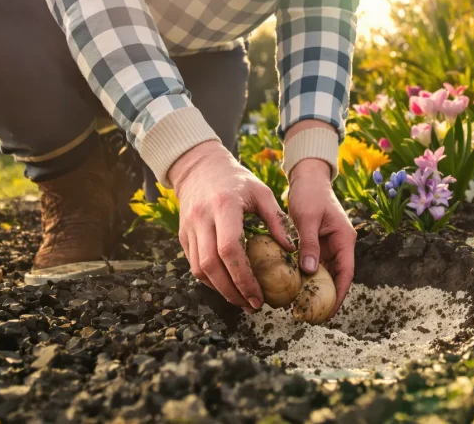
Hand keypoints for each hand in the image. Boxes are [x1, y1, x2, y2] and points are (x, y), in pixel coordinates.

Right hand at [168, 141, 294, 310]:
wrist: (199, 167)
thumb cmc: (237, 179)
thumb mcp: (262, 192)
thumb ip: (276, 220)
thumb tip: (290, 250)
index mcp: (224, 206)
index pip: (229, 249)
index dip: (243, 277)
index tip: (259, 295)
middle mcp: (201, 219)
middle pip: (211, 265)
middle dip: (231, 291)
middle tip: (252, 305)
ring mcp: (188, 228)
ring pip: (199, 269)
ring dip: (220, 290)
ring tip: (242, 301)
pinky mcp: (183, 235)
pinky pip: (194, 264)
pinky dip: (210, 280)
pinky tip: (228, 287)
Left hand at [288, 158, 356, 317]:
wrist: (307, 177)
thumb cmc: (310, 193)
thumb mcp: (308, 218)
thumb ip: (309, 244)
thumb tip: (310, 271)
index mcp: (344, 239)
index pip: (346, 273)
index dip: (339, 294)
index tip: (329, 311)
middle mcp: (339, 245)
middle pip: (336, 277)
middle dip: (327, 296)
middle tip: (312, 315)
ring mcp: (328, 245)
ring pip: (325, 273)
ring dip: (315, 288)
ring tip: (301, 307)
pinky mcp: (317, 244)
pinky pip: (313, 264)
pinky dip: (306, 277)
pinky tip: (294, 288)